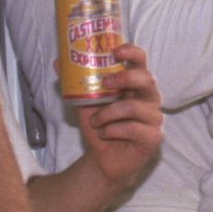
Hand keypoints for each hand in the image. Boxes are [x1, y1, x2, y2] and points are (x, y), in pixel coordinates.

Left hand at [76, 43, 164, 191]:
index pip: (141, 62)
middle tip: (104, 83)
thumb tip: (58, 62)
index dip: (132, 53)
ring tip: (95, 121)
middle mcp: (150, 98)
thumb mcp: (85, 103)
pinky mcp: (153, 137)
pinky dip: (112, 131)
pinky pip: (132, 129)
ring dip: (107, 114)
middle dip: (124, 78)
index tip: (115, 51)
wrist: (103, 160)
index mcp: (137, 85)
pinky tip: (105, 134)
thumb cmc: (100, 126)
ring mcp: (154, 117)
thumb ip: (76, 83)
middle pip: (146, 79)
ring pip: (133, 107)